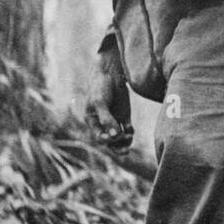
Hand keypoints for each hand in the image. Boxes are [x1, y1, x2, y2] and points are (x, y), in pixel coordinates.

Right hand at [84, 36, 133, 150]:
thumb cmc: (100, 86)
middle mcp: (103, 123)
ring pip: (119, 138)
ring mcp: (114, 120)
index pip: (99, 137)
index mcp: (92, 121)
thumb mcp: (100, 102)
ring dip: (125, 141)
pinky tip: (130, 129)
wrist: (111, 73)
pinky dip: (130, 132)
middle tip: (125, 150)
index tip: (114, 136)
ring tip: (129, 138)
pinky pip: (127, 129)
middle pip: (110, 142)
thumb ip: (106, 118)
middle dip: (117, 147)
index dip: (106, 140)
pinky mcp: (124, 116)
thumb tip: (115, 136)